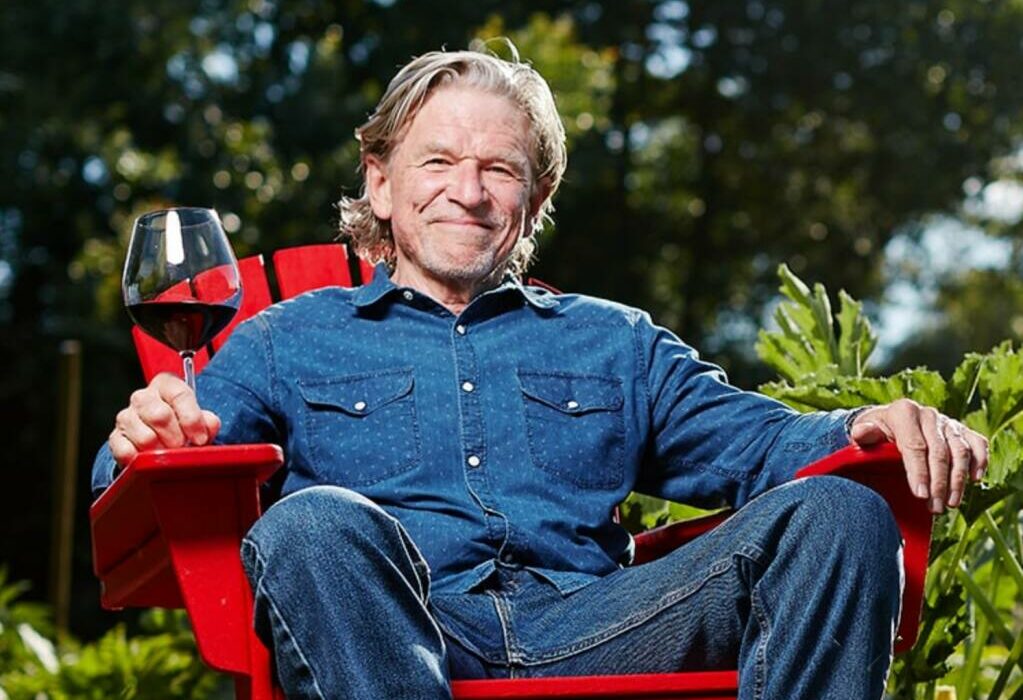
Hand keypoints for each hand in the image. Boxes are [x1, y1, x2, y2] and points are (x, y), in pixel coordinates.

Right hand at [108, 373, 221, 466]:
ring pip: (145, 437)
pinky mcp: (115, 437)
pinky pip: (126, 451)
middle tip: (184, 449)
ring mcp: (126, 416)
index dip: (192, 419)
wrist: (159, 438)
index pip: (179, 394)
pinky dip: (141, 460)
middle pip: (160, 416)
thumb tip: (209, 425)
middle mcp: (143, 397)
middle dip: (177, 438)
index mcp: (166, 385)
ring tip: (169, 456)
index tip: (201, 438)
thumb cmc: (182, 425)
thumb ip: (208, 421)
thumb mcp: (199, 420)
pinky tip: (150, 461)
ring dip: (161, 452)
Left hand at [849, 399, 987, 513]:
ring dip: (958, 481)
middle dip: (939, 483)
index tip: (920, 495)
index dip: (919, 472)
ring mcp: (947, 422)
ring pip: (960, 451)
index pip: (915, 446)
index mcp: (904, 412)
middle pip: (939, 452)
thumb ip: (863, 434)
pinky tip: (975, 479)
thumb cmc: (874, 433)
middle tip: (934, 508)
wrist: (888, 422)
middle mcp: (928, 414)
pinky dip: (980, 461)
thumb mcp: (863, 432)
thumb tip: (861, 433)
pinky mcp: (961, 430)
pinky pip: (977, 443)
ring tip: (950, 504)